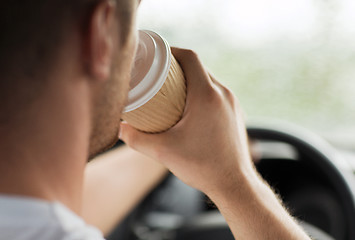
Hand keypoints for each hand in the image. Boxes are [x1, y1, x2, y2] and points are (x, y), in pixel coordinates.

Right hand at [119, 47, 253, 195]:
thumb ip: (136, 139)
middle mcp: (223, 94)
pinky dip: (202, 92)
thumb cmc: (202, 166)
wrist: (234, 184)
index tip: (157, 56)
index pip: (190, 57)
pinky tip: (190, 107)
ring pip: (209, 80)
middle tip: (159, 75)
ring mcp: (232, 104)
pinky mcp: (235, 114)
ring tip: (172, 90)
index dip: (172, 51)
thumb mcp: (163, 151)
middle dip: (178, 66)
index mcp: (207, 95)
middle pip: (199, 67)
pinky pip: (217, 93)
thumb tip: (119, 129)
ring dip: (191, 80)